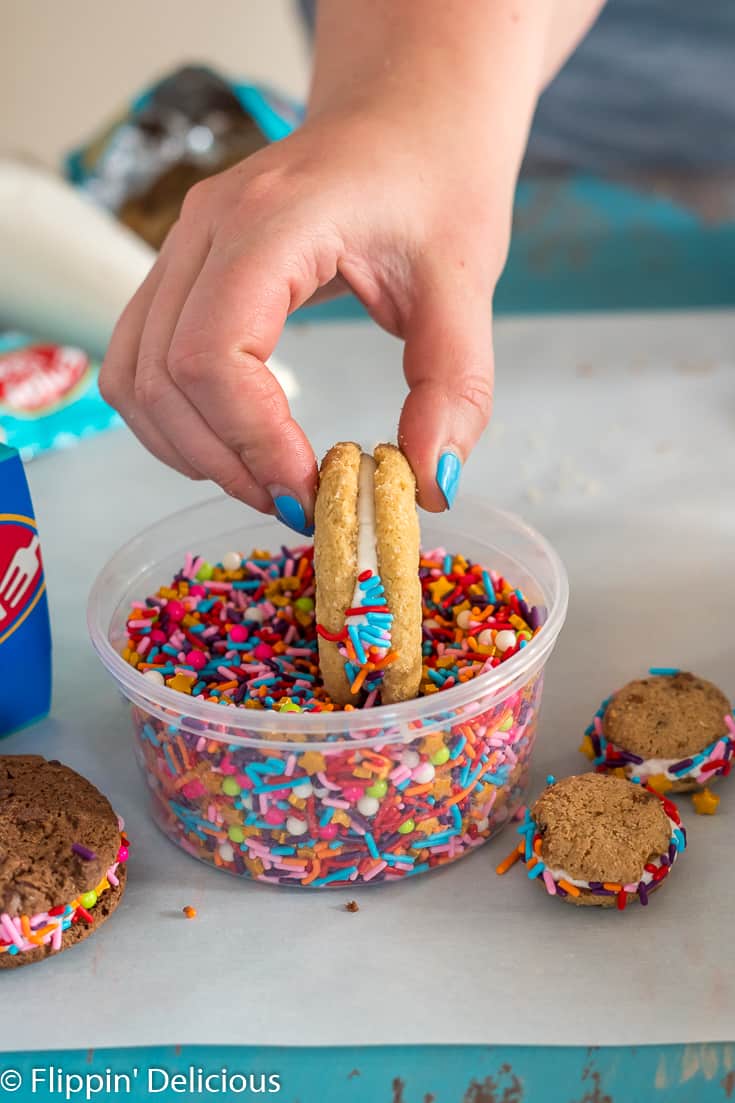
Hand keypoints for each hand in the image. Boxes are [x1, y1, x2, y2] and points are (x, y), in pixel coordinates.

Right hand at [100, 105, 505, 530]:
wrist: (405, 117)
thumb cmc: (436, 182)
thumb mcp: (466, 285)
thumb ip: (454, 389)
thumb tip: (428, 487)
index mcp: (274, 219)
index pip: (213, 352)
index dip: (252, 441)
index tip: (312, 493)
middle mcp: (206, 226)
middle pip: (162, 375)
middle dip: (225, 460)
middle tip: (297, 504)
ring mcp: (182, 243)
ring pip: (133, 375)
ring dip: (190, 448)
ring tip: (267, 481)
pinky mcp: (181, 267)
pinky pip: (138, 359)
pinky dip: (174, 418)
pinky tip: (234, 442)